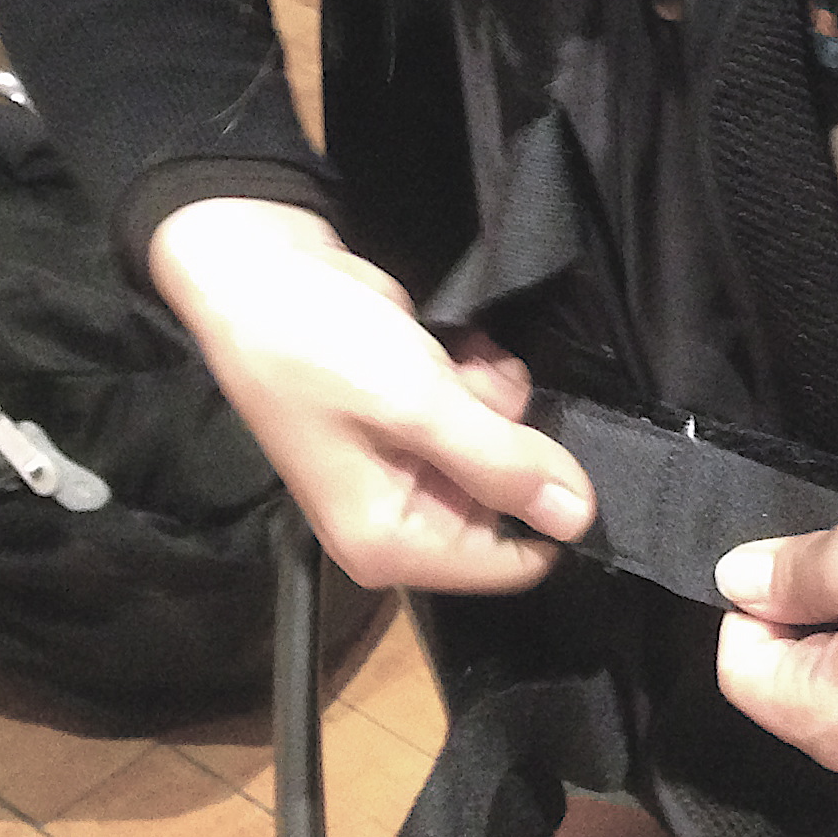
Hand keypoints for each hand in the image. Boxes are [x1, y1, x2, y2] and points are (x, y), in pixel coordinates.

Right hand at [148, 196, 592, 592]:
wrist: (258, 271)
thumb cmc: (322, 347)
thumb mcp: (418, 405)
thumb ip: (500, 463)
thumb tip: (579, 519)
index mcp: (389, 544)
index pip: (506, 565)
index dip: (545, 512)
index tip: (562, 451)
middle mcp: (398, 518)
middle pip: (506, 500)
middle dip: (508, 438)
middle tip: (477, 387)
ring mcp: (403, 465)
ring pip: (500, 447)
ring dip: (494, 397)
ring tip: (456, 360)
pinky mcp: (411, 418)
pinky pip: (478, 413)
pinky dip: (478, 376)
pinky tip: (455, 346)